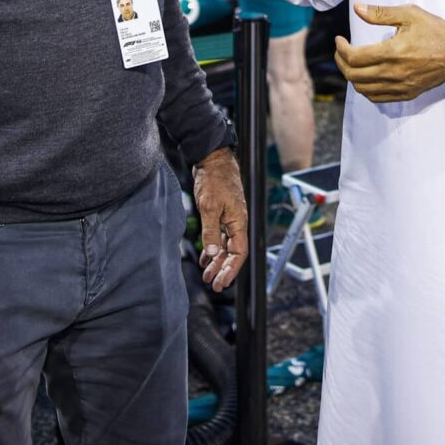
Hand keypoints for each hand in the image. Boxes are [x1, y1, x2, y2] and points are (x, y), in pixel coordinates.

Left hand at [192, 147, 246, 291]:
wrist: (212, 159)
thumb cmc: (214, 180)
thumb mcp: (209, 207)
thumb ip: (211, 232)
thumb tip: (213, 254)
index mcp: (239, 222)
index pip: (239, 253)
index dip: (231, 270)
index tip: (221, 283)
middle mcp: (236, 222)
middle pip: (233, 253)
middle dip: (223, 269)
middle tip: (213, 285)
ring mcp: (228, 218)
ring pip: (225, 246)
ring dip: (216, 261)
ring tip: (206, 275)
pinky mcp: (220, 213)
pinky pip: (219, 236)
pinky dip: (212, 248)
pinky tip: (205, 258)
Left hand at [335, 4, 444, 102]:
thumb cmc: (435, 30)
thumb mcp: (410, 14)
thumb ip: (381, 13)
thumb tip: (357, 9)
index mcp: (393, 51)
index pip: (354, 57)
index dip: (340, 48)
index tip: (339, 39)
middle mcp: (394, 72)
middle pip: (354, 75)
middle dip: (341, 62)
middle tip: (341, 50)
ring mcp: (400, 86)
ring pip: (363, 89)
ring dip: (351, 76)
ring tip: (351, 62)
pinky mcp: (406, 93)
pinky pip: (377, 98)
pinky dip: (365, 89)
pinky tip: (365, 77)